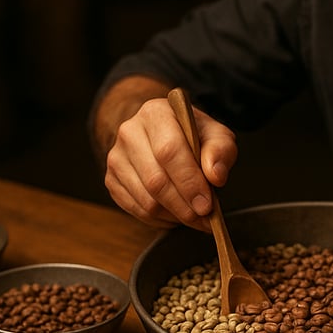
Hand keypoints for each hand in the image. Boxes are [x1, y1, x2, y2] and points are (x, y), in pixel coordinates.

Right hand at [103, 95, 237, 230]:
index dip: (189, 182)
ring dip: (174, 215)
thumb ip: (221, 151)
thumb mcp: (216, 135)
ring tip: (194, 216)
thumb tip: (215, 176)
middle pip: (156, 180)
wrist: (163, 135)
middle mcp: (130, 132)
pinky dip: (159, 219)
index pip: (169, 151)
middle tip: (204, 218)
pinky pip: (136, 209)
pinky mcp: (111, 179)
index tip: (207, 204)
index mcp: (156, 113)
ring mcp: (117, 157)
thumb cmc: (193, 136)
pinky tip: (176, 214)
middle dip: (184, 206)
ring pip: (146, 199)